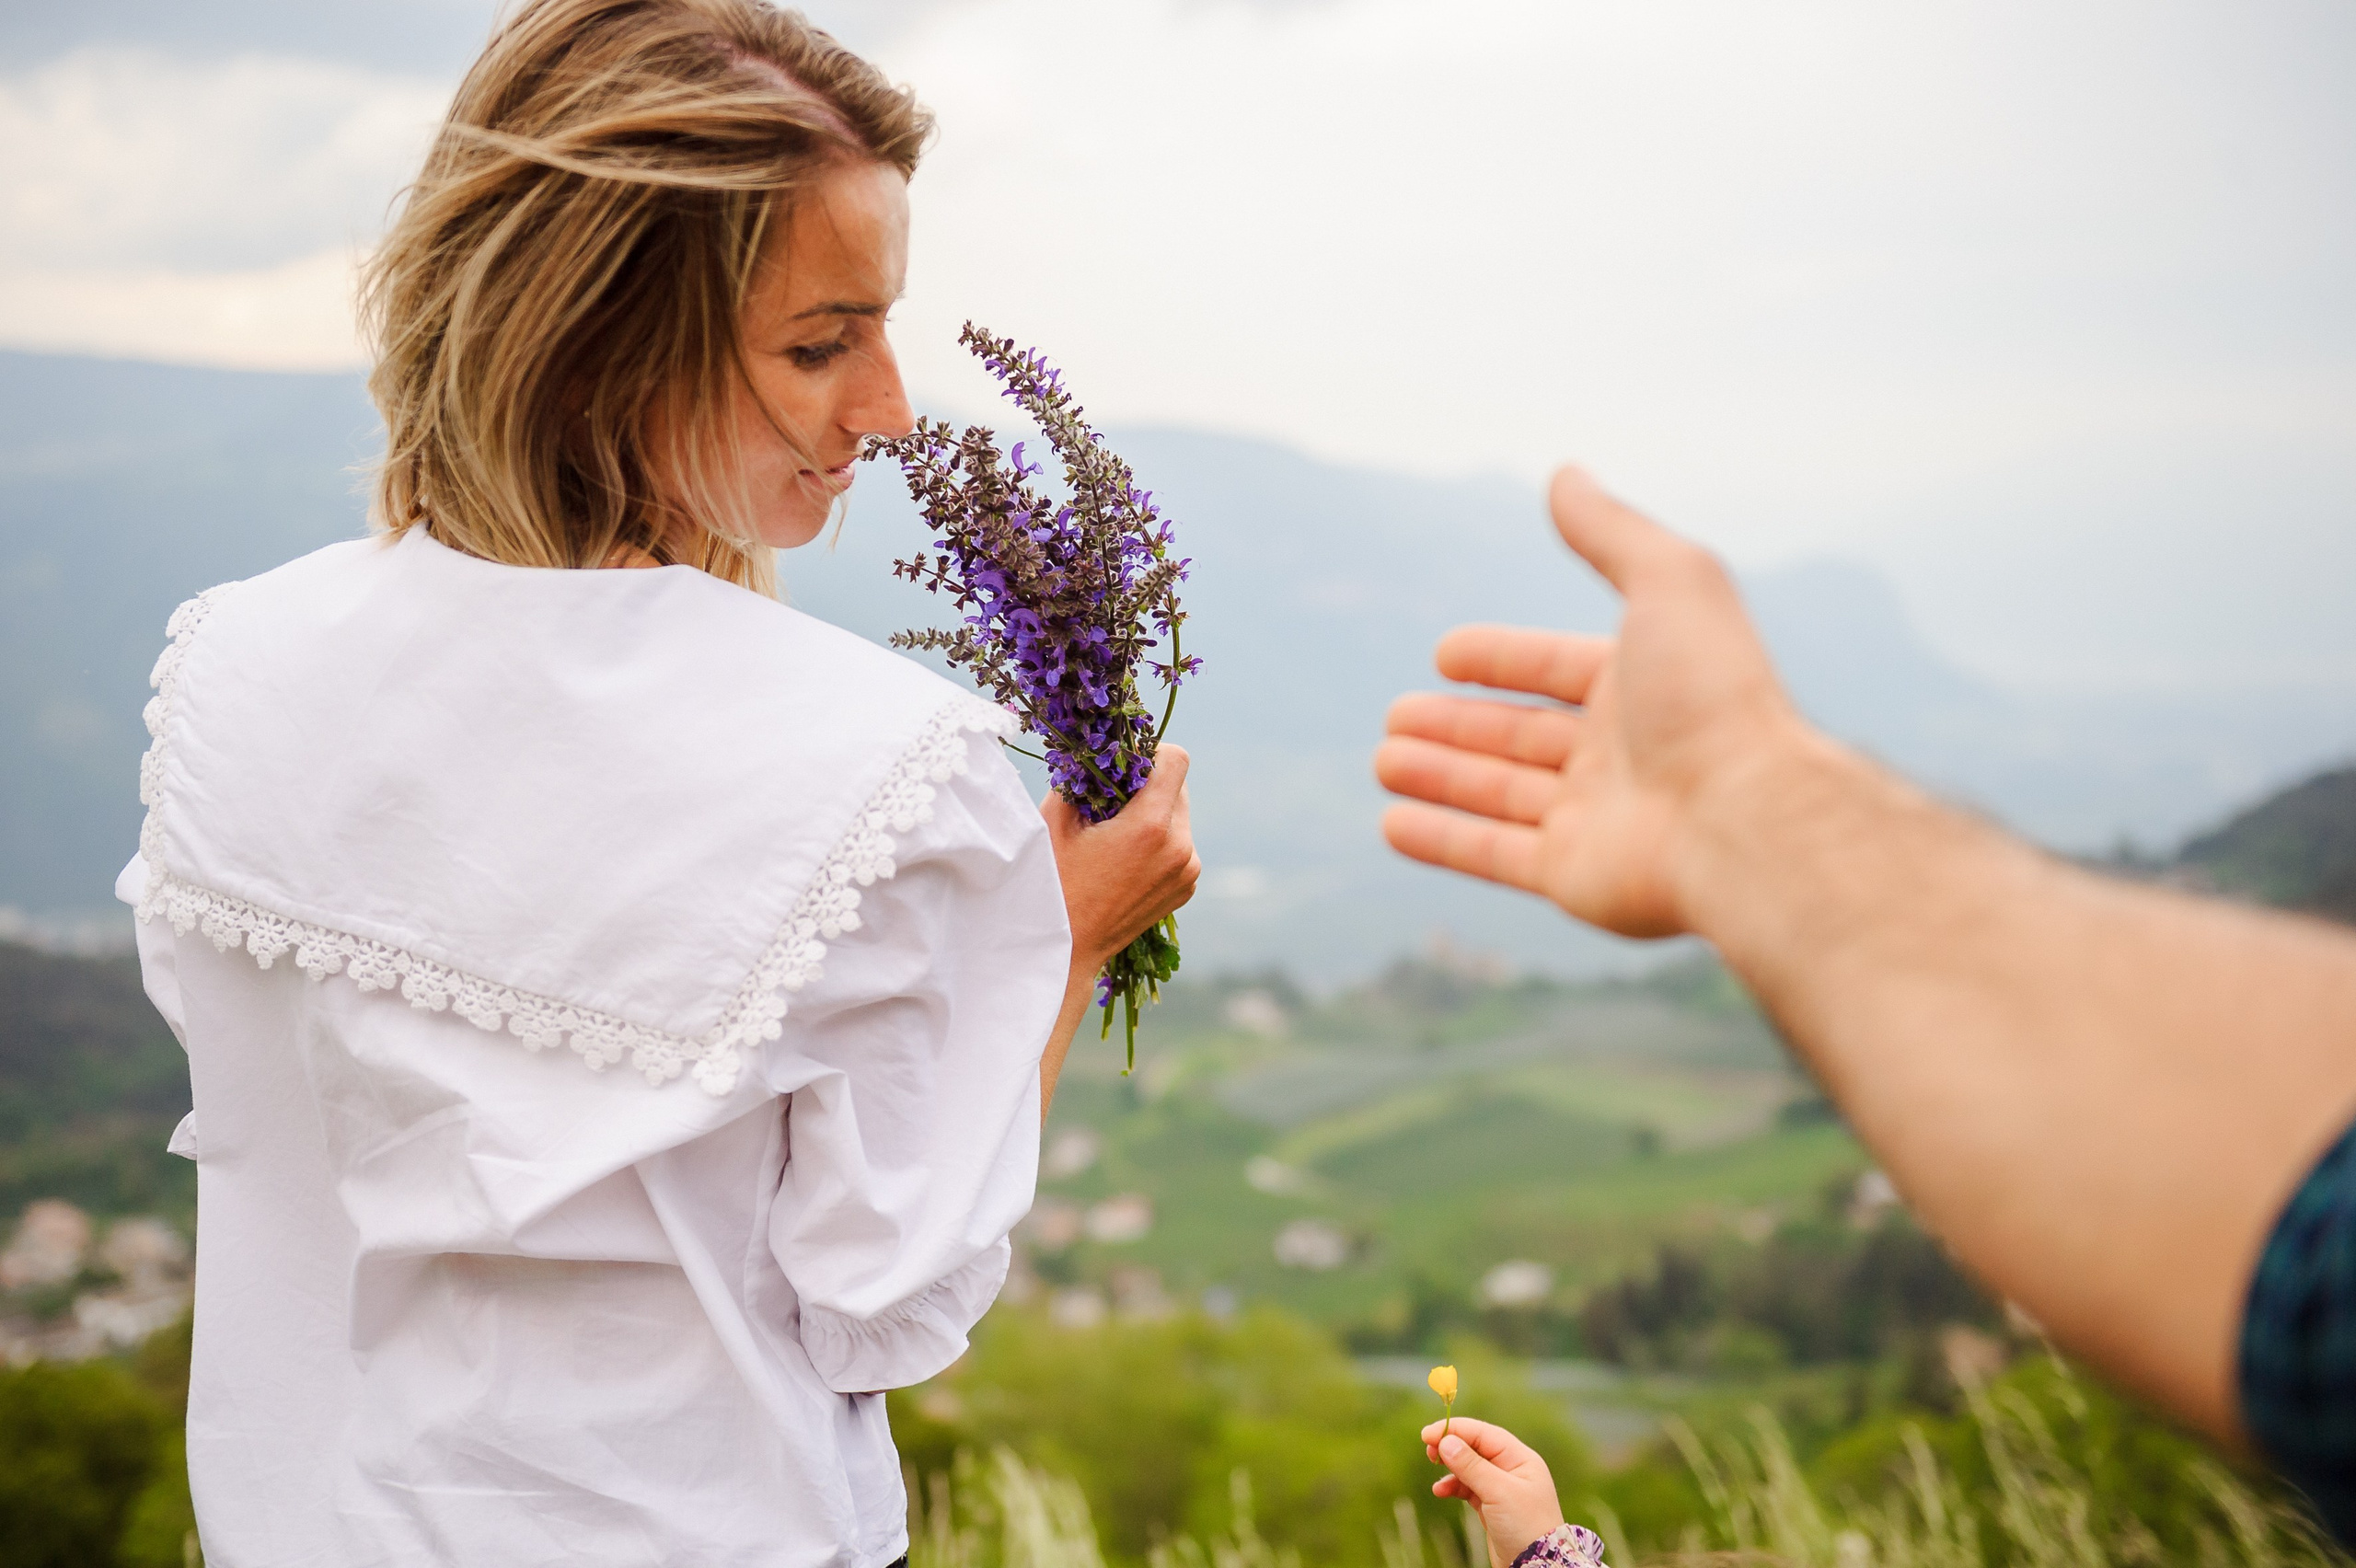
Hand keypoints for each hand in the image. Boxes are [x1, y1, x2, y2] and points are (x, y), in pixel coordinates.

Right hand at [1042, 744, 1200, 969]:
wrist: (1067, 948)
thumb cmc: (1053, 882)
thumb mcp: (1056, 820)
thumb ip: (1082, 777)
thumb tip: (1098, 752)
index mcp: (1151, 827)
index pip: (1176, 760)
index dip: (1149, 753)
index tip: (1122, 766)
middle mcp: (1181, 847)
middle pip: (1177, 786)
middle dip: (1147, 786)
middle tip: (1109, 804)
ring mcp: (1188, 870)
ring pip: (1179, 815)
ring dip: (1154, 813)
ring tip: (1115, 837)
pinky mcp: (1187, 886)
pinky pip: (1180, 843)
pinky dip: (1159, 841)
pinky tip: (1126, 860)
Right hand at [1375, 466, 1799, 937]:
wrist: (1743, 815)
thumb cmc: (1711, 695)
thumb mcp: (1667, 580)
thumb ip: (1610, 530)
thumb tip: (1564, 473)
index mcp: (1644, 687)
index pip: (1557, 668)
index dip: (1502, 659)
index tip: (1444, 655)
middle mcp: (1623, 754)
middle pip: (1522, 736)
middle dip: (1457, 725)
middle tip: (1394, 715)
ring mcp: (1597, 820)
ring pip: (1501, 795)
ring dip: (1440, 777)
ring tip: (1383, 760)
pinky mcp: (1574, 877)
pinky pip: (1494, 855)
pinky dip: (1442, 841)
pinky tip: (1392, 824)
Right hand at [1421, 1418, 1563, 1567]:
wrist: (1537, 1566)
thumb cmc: (1526, 1525)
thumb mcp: (1499, 1492)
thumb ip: (1472, 1466)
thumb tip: (1446, 1442)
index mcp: (1520, 1459)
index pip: (1484, 1434)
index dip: (1456, 1430)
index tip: (1428, 1434)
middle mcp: (1512, 1469)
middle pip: (1476, 1448)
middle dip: (1452, 1446)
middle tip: (1428, 1449)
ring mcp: (1501, 1488)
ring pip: (1470, 1468)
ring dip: (1451, 1468)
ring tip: (1434, 1469)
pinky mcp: (1492, 1506)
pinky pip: (1468, 1488)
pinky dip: (1453, 1487)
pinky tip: (1440, 1491)